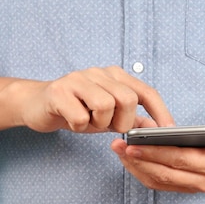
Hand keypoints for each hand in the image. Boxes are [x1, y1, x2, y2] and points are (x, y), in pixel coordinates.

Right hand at [19, 66, 174, 132]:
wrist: (36, 105)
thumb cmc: (75, 109)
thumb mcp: (107, 116)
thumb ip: (132, 119)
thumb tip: (157, 128)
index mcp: (114, 75)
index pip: (146, 91)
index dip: (159, 111)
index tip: (168, 130)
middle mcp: (98, 72)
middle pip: (128, 99)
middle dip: (122, 122)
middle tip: (107, 127)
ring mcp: (78, 79)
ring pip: (105, 105)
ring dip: (98, 124)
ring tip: (87, 122)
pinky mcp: (59, 91)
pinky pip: (81, 116)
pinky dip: (79, 126)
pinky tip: (71, 121)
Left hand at [111, 117, 204, 192]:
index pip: (179, 159)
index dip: (154, 152)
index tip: (134, 143)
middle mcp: (202, 181)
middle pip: (164, 172)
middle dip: (138, 159)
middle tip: (118, 145)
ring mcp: (191, 187)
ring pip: (157, 180)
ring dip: (135, 166)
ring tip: (119, 150)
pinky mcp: (182, 187)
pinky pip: (157, 183)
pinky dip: (140, 171)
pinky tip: (128, 158)